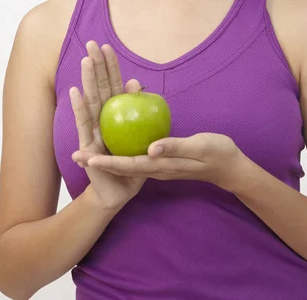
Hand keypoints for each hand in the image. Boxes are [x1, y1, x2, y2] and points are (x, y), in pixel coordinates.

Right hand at [69, 41, 145, 211]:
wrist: (119, 190)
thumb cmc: (130, 162)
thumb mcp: (141, 136)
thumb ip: (139, 111)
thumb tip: (137, 84)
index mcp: (116, 115)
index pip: (113, 86)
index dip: (110, 67)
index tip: (107, 45)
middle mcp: (101, 120)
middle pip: (98, 88)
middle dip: (96, 65)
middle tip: (92, 42)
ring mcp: (93, 131)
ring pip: (90, 101)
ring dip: (87, 80)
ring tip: (86, 61)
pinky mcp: (87, 147)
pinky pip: (84, 126)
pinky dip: (79, 108)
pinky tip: (74, 93)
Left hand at [72, 131, 243, 192]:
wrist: (230, 167)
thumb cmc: (217, 153)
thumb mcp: (199, 146)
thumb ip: (175, 146)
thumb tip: (151, 148)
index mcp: (162, 165)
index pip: (129, 165)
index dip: (107, 162)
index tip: (86, 158)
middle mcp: (156, 167)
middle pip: (122, 165)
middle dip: (100, 161)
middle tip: (76, 155)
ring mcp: (159, 165)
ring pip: (127, 161)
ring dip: (107, 156)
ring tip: (87, 150)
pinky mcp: (162, 159)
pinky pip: (137, 155)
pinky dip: (122, 149)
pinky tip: (115, 138)